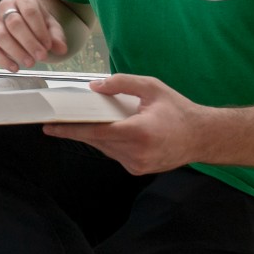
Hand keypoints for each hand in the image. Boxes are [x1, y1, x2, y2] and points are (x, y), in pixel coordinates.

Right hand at [0, 0, 69, 72]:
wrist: (29, 23)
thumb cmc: (41, 23)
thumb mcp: (52, 27)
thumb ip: (57, 37)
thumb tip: (61, 49)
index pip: (29, 12)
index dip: (39, 30)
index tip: (48, 46)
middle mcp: (6, 7)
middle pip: (14, 23)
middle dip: (28, 42)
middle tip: (41, 57)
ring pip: (1, 36)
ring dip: (16, 52)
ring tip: (31, 63)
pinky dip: (2, 60)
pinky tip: (15, 68)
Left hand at [47, 74, 202, 174]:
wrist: (202, 137)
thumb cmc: (178, 110)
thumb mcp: (152, 88)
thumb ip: (122, 83)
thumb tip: (95, 87)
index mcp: (139, 132)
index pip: (97, 132)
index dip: (71, 129)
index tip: (50, 127)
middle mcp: (136, 153)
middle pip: (97, 141)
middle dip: (79, 130)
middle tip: (60, 119)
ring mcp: (137, 165)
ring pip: (104, 149)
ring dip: (94, 136)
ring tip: (86, 121)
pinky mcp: (138, 170)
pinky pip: (114, 154)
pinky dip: (108, 142)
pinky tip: (109, 131)